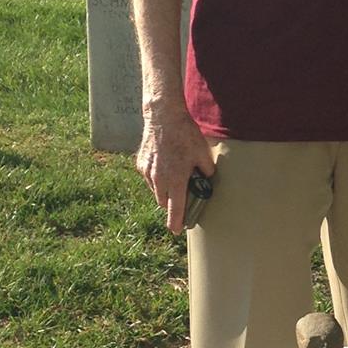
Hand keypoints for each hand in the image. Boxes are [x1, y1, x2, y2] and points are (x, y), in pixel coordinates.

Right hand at [137, 104, 215, 232]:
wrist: (163, 117)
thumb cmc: (185, 135)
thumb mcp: (202, 153)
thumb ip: (206, 170)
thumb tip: (207, 178)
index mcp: (176, 180)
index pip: (175, 209)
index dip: (176, 222)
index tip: (177, 231)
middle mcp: (160, 180)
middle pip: (164, 202)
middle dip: (171, 203)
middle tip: (180, 196)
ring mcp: (148, 172)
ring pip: (155, 191)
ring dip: (164, 190)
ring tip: (173, 176)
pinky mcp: (141, 163)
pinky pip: (149, 178)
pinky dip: (156, 177)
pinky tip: (164, 165)